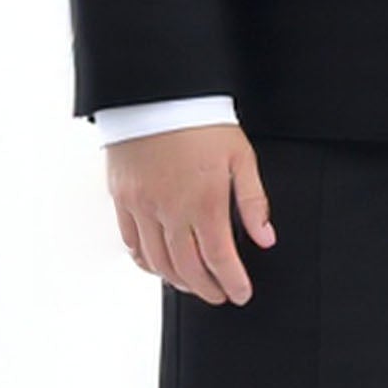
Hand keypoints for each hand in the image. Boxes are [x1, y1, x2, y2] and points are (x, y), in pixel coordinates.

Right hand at [108, 122, 275, 302]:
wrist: (157, 92)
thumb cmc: (202, 121)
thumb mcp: (240, 156)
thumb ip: (253, 202)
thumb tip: (265, 238)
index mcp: (204, 200)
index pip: (219, 257)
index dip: (232, 282)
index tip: (240, 294)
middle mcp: (170, 209)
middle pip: (188, 268)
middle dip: (207, 289)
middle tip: (220, 295)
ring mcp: (142, 206)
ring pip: (158, 262)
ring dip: (178, 280)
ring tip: (194, 284)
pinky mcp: (122, 199)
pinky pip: (131, 243)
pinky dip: (147, 262)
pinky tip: (161, 265)